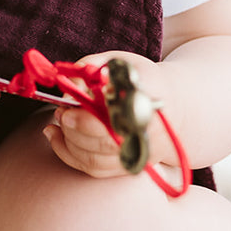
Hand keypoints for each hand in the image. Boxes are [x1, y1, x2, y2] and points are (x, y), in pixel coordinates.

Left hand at [42, 51, 164, 178]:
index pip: (120, 113)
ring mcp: (137, 153)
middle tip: (61, 112)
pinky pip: (93, 168)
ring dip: (68, 140)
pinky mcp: (127, 166)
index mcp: (148, 100)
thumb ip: (93, 66)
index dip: (90, 114)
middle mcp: (146, 133)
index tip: (69, 103)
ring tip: (57, 120)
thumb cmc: (143, 81)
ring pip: (95, 157)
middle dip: (75, 127)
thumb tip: (68, 84)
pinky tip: (56, 136)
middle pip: (105, 140)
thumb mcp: (122, 62)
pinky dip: (69, 154)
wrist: (174, 109)